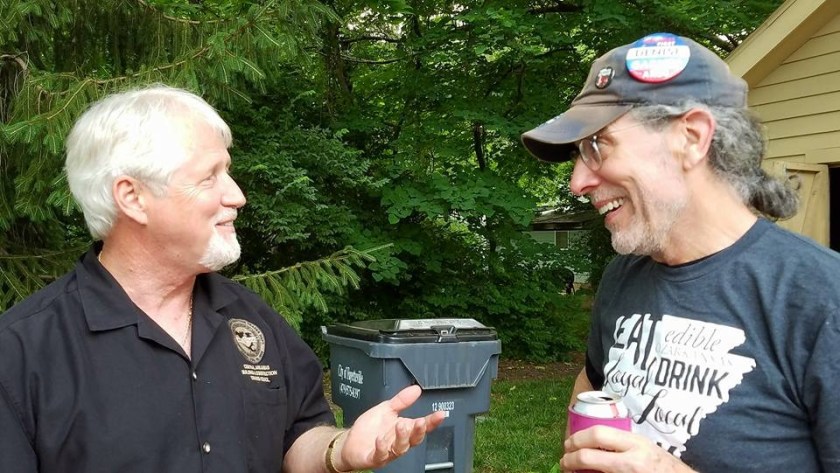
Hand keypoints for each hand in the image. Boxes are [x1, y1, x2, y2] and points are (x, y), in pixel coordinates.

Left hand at [335, 385, 445, 470]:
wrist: (351, 442)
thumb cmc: (370, 428)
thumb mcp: (387, 409)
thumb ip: (402, 400)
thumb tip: (416, 389)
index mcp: (404, 429)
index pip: (422, 426)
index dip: (432, 421)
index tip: (440, 414)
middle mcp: (399, 441)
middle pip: (414, 439)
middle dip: (419, 431)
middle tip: (420, 422)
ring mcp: (388, 451)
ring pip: (400, 448)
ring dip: (402, 437)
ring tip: (400, 425)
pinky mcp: (374, 458)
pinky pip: (380, 455)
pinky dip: (382, 448)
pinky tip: (381, 440)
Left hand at [561, 426, 695, 472]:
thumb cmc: (664, 466)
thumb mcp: (645, 446)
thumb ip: (623, 442)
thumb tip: (594, 440)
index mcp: (635, 443)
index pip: (597, 434)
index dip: (576, 438)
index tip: (568, 443)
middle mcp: (631, 460)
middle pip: (588, 456)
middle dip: (570, 458)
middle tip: (564, 459)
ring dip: (576, 471)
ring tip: (571, 470)